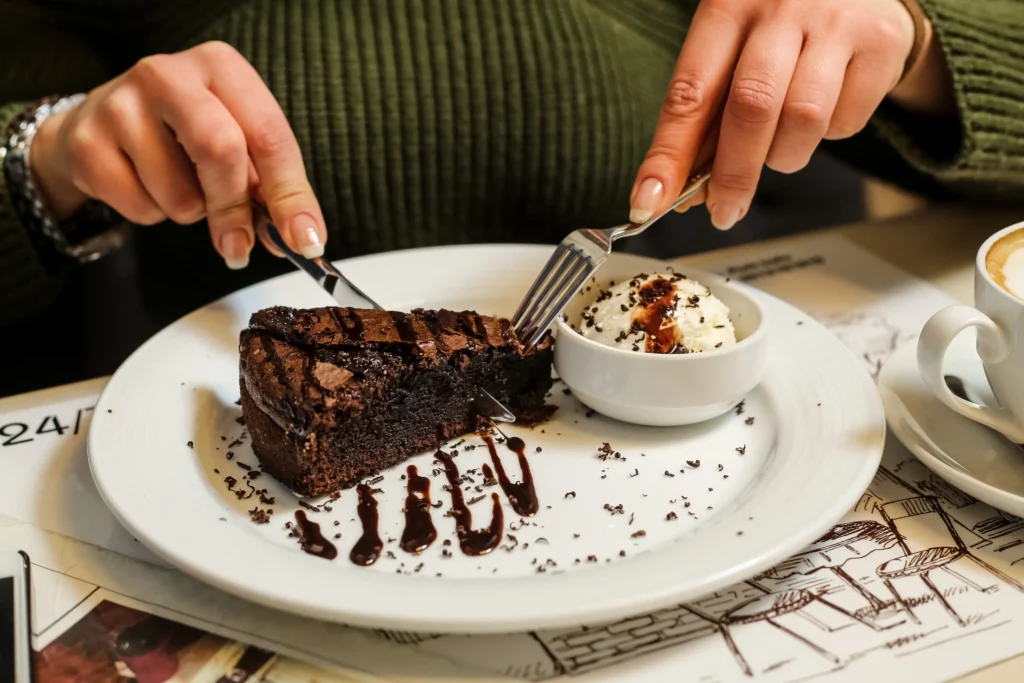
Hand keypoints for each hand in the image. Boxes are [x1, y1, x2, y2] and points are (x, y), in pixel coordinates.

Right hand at [30, 41, 325, 267]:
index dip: (292, 195)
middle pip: (220, 150)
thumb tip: (298, 237)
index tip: (306, 240)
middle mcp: (169, 74)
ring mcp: (120, 104)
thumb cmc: (183, 135)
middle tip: (239, 247)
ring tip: (179, 188)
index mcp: (220, 68)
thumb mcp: (235, 143)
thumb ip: (268, 188)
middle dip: (236, 210)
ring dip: (191, 213)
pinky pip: (140, 207)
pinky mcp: (87, 142)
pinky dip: (153, 214)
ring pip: (178, 192)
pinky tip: (144, 186)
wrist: (99, 126)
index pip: (269, 134)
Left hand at [630, 0, 951, 230]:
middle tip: (723, 211)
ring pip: (803, 121)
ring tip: (781, 145)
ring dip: (784, 155)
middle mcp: (782, 7)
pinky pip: (846, 121)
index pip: (690, 93)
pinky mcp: (882, 43)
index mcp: (728, 5)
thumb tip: (682, 192)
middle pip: (751, 109)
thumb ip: (708, 115)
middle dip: (732, 175)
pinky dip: (828, 135)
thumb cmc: (779, 25)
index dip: (668, 155)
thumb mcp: (733, 50)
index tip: (649, 201)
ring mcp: (836, 22)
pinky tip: (825, 109)